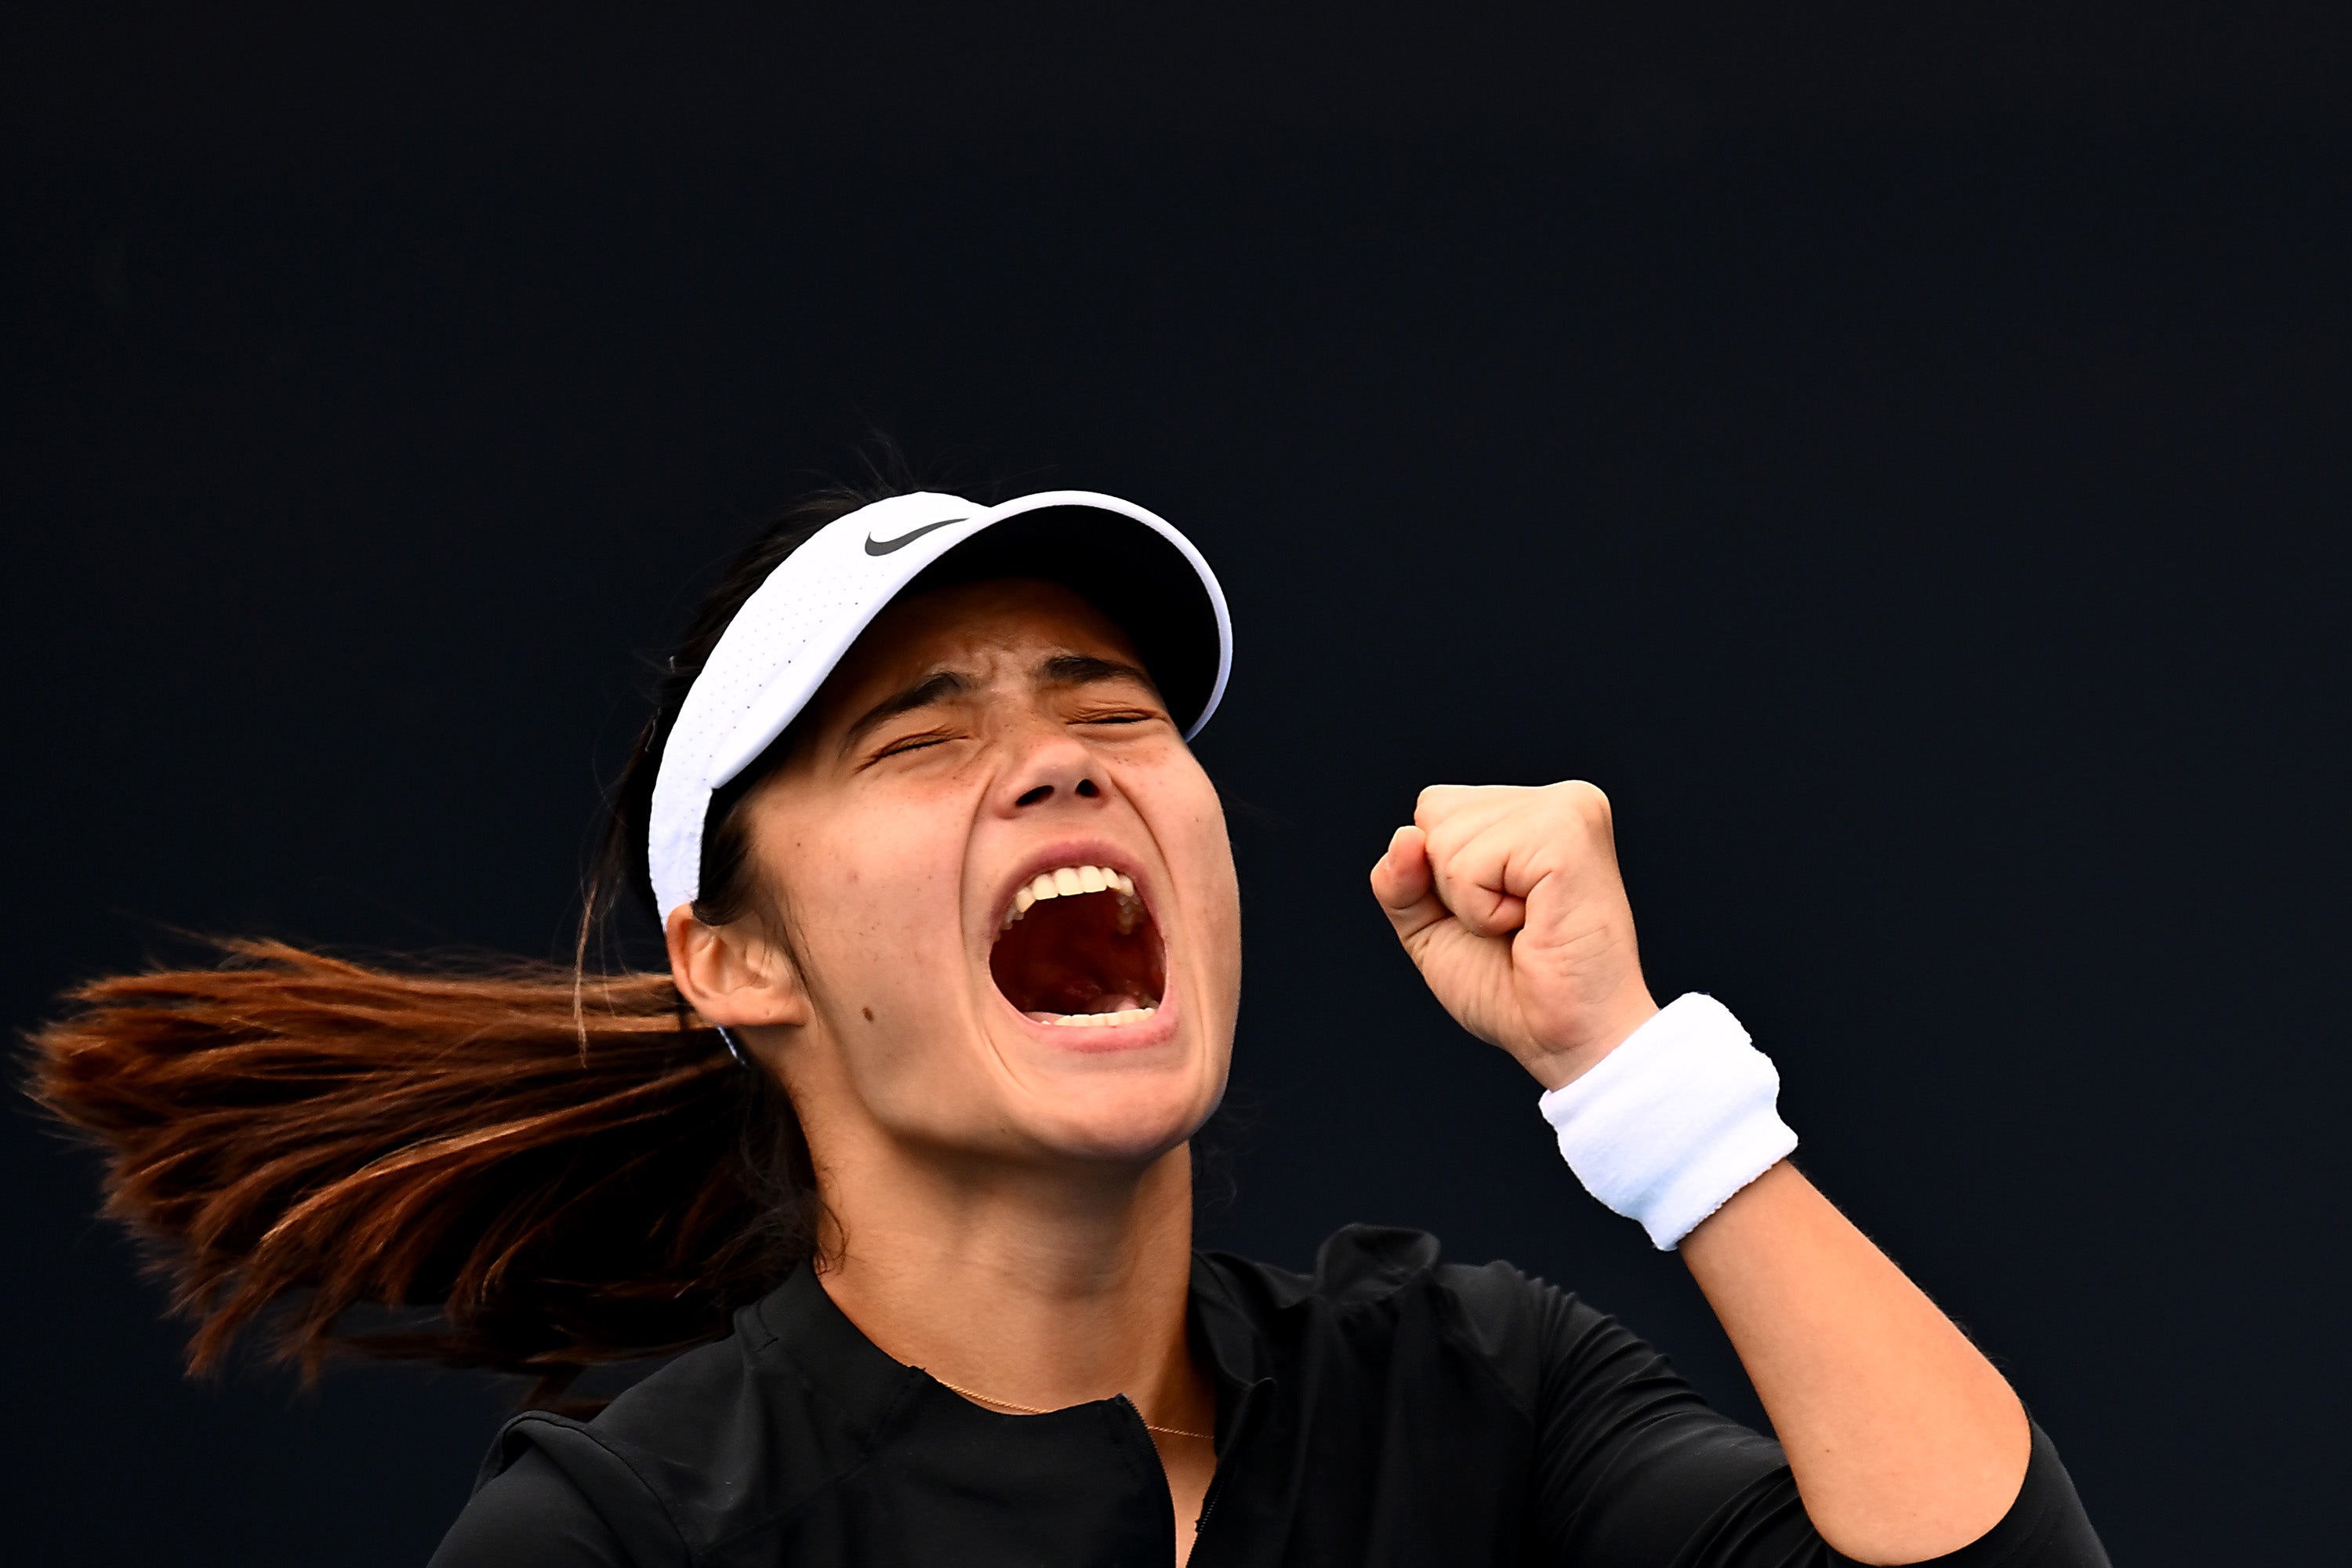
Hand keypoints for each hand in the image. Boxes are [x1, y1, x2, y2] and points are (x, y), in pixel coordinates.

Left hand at [1369, 782, 1658, 1089]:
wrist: (1566, 1041)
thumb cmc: (1512, 989)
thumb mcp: (1431, 925)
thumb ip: (1400, 878)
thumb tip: (1406, 835)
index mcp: (1535, 810)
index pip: (1433, 808)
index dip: (1438, 876)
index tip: (1501, 914)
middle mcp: (1558, 799)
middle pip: (1432, 813)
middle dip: (1450, 886)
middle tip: (1515, 925)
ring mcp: (1567, 810)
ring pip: (1445, 838)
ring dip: (1469, 905)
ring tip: (1527, 927)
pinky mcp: (1566, 835)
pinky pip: (1466, 867)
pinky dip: (1481, 913)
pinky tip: (1533, 926)